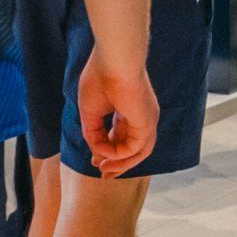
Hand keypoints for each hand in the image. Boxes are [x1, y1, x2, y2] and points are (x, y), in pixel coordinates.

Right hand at [78, 55, 157, 171]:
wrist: (113, 60)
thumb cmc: (100, 77)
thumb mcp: (90, 111)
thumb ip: (93, 132)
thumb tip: (96, 151)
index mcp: (129, 109)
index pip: (123, 137)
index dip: (109, 150)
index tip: (93, 158)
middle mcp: (142, 116)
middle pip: (134, 148)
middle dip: (118, 164)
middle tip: (103, 175)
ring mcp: (147, 119)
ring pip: (139, 152)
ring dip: (121, 165)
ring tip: (103, 171)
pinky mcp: (147, 122)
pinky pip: (134, 148)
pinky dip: (118, 154)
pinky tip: (103, 152)